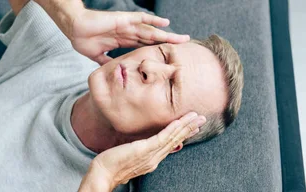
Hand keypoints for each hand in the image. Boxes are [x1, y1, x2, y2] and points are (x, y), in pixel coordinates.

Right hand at [65, 10, 189, 64]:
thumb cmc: (83, 40)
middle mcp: (128, 33)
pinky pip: (141, 19)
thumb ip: (107, 62)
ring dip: (166, 35)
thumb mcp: (98, 56)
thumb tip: (115, 73)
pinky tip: (166, 23)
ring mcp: (127, 26)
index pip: (145, 47)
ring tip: (182, 39)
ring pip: (151, 31)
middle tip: (184, 48)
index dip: (157, 51)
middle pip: (153, 39)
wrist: (74, 29)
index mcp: (123, 41)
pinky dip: (153, 21)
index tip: (169, 58)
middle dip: (168, 44)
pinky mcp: (123, 20)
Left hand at [81, 112, 205, 189]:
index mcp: (152, 159)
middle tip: (202, 119)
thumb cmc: (112, 165)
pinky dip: (173, 129)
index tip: (193, 127)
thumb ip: (140, 151)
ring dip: (186, 126)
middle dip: (190, 129)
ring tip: (197, 117)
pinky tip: (180, 121)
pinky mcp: (145, 150)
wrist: (103, 173)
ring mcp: (151, 154)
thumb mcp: (130, 156)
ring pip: (173, 138)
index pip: (171, 144)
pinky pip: (162, 138)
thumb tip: (145, 146)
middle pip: (176, 140)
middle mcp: (155, 158)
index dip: (183, 134)